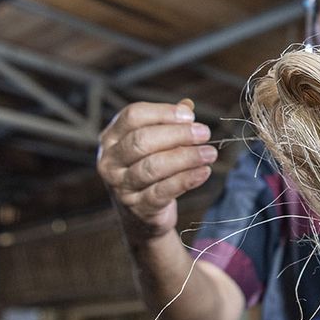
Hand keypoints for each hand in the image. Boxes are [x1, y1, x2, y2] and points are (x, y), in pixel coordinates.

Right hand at [97, 100, 217, 237]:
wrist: (141, 214)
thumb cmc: (149, 169)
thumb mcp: (154, 145)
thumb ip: (167, 124)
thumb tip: (187, 106)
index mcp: (111, 138)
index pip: (133, 116)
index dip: (163, 113)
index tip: (190, 117)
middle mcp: (110, 161)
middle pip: (142, 140)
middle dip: (178, 135)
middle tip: (204, 133)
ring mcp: (121, 186)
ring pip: (153, 166)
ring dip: (186, 157)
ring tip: (210, 153)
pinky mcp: (138, 207)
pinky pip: (163, 191)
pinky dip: (186, 179)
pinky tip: (203, 172)